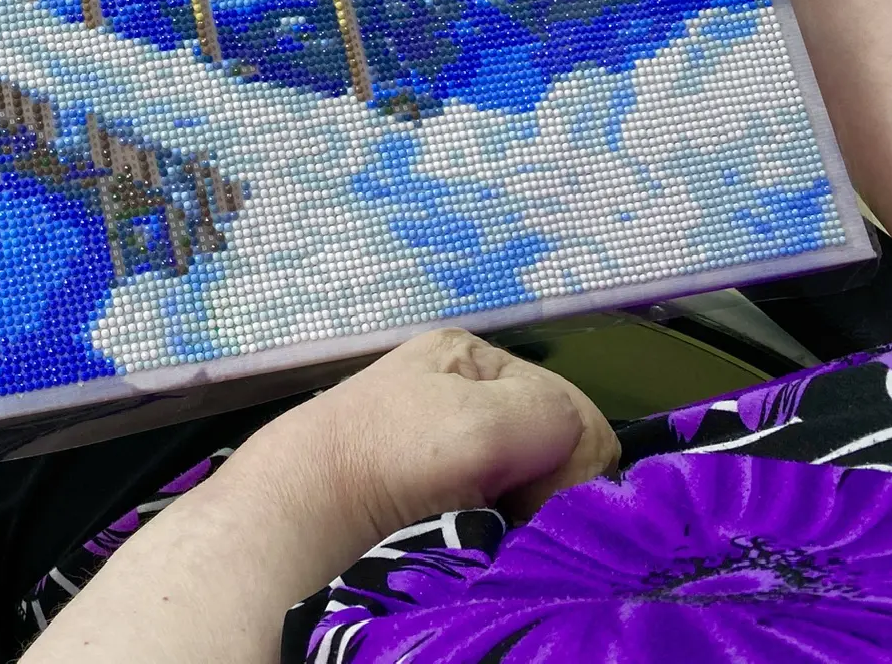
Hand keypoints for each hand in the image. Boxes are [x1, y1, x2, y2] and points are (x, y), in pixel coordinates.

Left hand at [254, 328, 617, 538]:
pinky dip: (503, 526)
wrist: (309, 509)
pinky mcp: (442, 492)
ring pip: (535, 486)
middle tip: (505, 510)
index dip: (570, 460)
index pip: (573, 412)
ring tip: (485, 525)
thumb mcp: (484, 419)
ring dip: (524, 510)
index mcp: (473, 357)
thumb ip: (557, 420)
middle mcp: (466, 393)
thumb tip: (582, 460)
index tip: (531, 493)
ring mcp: (453, 444)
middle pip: (555, 449)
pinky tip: (475, 534)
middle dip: (545, 485)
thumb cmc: (390, 452)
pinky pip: (505, 511)